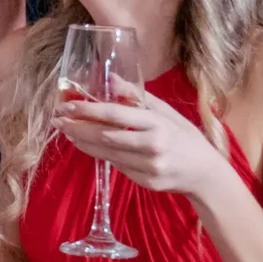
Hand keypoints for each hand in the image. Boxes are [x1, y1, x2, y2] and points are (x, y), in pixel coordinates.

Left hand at [53, 84, 228, 197]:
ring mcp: (148, 166)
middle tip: (57, 119)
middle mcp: (152, 145)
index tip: (67, 105)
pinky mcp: (145, 181)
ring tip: (66, 130)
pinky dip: (98, 154)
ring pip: (106, 153)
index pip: (116, 115)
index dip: (88, 110)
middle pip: (105, 136)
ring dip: (82, 141)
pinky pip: (116, 165)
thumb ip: (138, 96)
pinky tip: (85, 145)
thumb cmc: (184, 137)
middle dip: (77, 127)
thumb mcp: (166, 111)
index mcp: (158, 123)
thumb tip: (111, 79)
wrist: (204, 173)